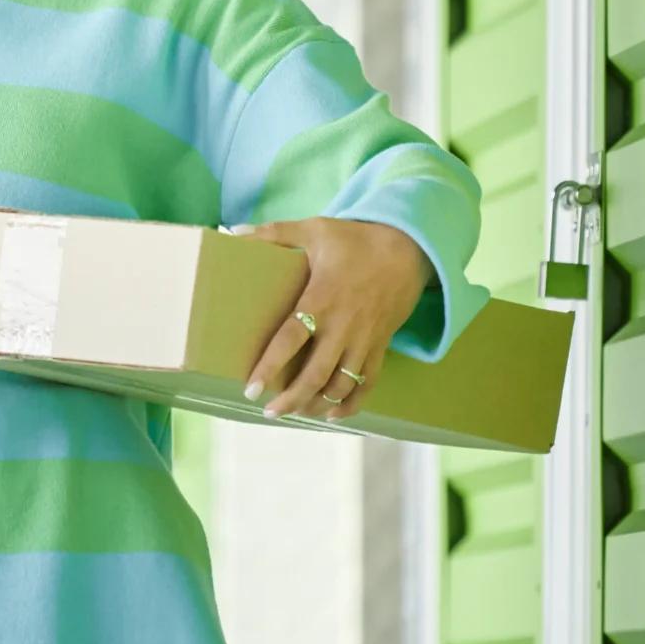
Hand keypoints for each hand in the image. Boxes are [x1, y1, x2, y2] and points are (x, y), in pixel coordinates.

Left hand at [240, 217, 431, 420]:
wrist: (409, 248)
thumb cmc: (357, 239)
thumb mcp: (315, 229)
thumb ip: (274, 233)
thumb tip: (235, 233)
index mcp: (321, 299)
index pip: (290, 340)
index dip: (270, 367)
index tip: (251, 389)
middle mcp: (342, 327)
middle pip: (315, 374)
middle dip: (291, 398)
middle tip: (268, 412)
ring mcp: (364, 340)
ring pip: (340, 385)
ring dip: (317, 404)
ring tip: (295, 412)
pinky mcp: (380, 346)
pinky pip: (367, 383)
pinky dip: (351, 404)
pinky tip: (332, 415)